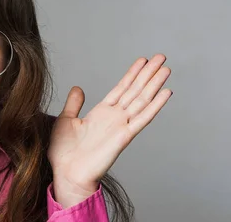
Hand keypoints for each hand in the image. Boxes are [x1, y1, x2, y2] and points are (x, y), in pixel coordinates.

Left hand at [48, 54, 172, 203]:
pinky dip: (155, 105)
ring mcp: (121, 125)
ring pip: (142, 100)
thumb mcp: (66, 120)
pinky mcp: (125, 136)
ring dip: (154, 84)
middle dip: (148, 73)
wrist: (67, 173)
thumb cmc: (64, 152)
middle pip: (135, 90)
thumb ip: (74, 104)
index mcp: (101, 112)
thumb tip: (78, 88)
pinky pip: (143, 118)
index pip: (121, 88)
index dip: (132, 73)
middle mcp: (114, 117)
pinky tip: (165, 93)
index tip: (143, 60)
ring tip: (166, 68)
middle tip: (161, 56)